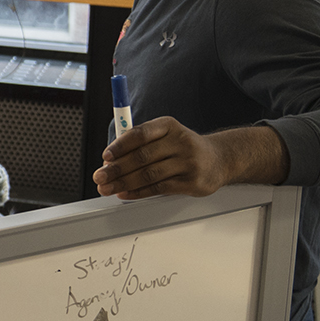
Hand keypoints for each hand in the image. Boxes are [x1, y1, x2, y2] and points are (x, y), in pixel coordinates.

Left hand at [94, 118, 283, 199]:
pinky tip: (125, 194)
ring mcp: (188, 162)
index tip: (105, 156)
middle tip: (100, 176)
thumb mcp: (166, 135)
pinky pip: (159, 188)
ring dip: (124, 183)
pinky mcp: (192, 182)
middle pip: (142, 157)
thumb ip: (141, 143)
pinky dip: (139, 192)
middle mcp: (180, 142)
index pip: (140, 133)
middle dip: (117, 169)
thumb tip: (110, 161)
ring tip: (107, 188)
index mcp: (169, 126)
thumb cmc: (184, 147)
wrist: (220, 159)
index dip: (120, 145)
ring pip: (149, 175)